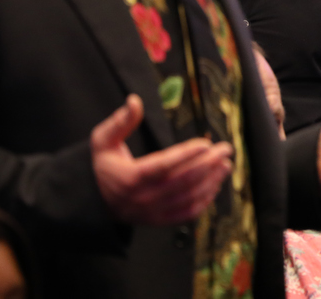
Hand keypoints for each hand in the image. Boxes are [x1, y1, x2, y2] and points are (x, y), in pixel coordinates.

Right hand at [91, 94, 233, 225]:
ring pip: (188, 198)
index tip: (206, 143)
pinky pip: (187, 213)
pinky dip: (205, 200)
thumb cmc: (103, 166)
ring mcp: (152, 212)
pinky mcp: (160, 220)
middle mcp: (143, 198)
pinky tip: (215, 184)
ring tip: (226, 164)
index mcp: (129, 178)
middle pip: (182, 181)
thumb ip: (120, 122)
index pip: (163, 166)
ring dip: (211, 181)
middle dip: (208, 164)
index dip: (186, 155)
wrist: (95, 201)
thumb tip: (134, 100)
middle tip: (226, 149)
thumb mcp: (103, 141)